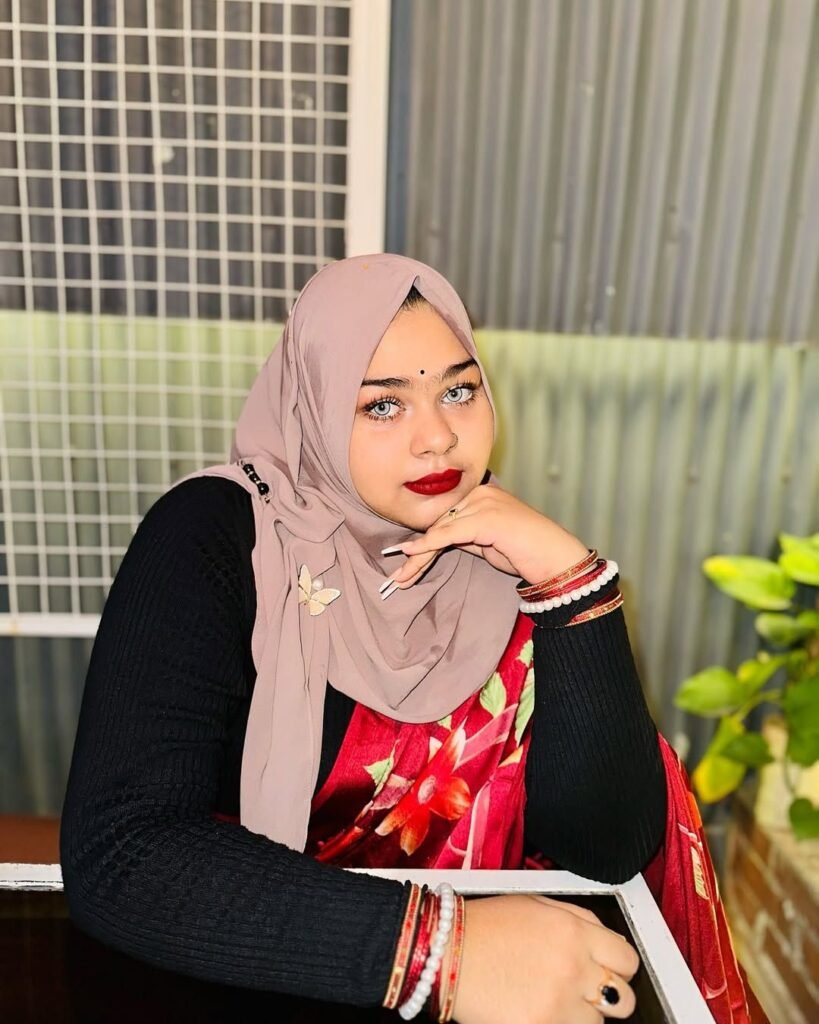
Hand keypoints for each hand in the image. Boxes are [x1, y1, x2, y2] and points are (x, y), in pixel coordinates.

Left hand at [382, 485, 588, 592]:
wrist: (556, 559)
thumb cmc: (526, 552)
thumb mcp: (486, 542)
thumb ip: (462, 536)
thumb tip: (432, 542)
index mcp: (480, 494)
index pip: (443, 517)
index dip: (422, 542)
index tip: (404, 563)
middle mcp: (481, 493)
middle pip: (438, 523)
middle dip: (417, 553)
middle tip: (398, 577)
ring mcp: (484, 503)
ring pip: (440, 530)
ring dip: (418, 557)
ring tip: (401, 578)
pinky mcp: (486, 517)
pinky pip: (449, 533)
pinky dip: (428, 546)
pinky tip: (411, 555)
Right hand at [452, 894, 638, 1023]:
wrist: (446, 952)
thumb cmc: (485, 926)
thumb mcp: (536, 904)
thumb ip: (579, 919)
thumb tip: (609, 939)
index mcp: (575, 931)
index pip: (628, 958)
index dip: (620, 967)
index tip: (610, 971)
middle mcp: (574, 966)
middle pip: (622, 997)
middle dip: (608, 996)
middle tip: (585, 992)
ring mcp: (560, 1001)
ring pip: (597, 1023)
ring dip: (580, 1015)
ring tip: (551, 1000)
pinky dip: (557, 1023)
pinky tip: (537, 1010)